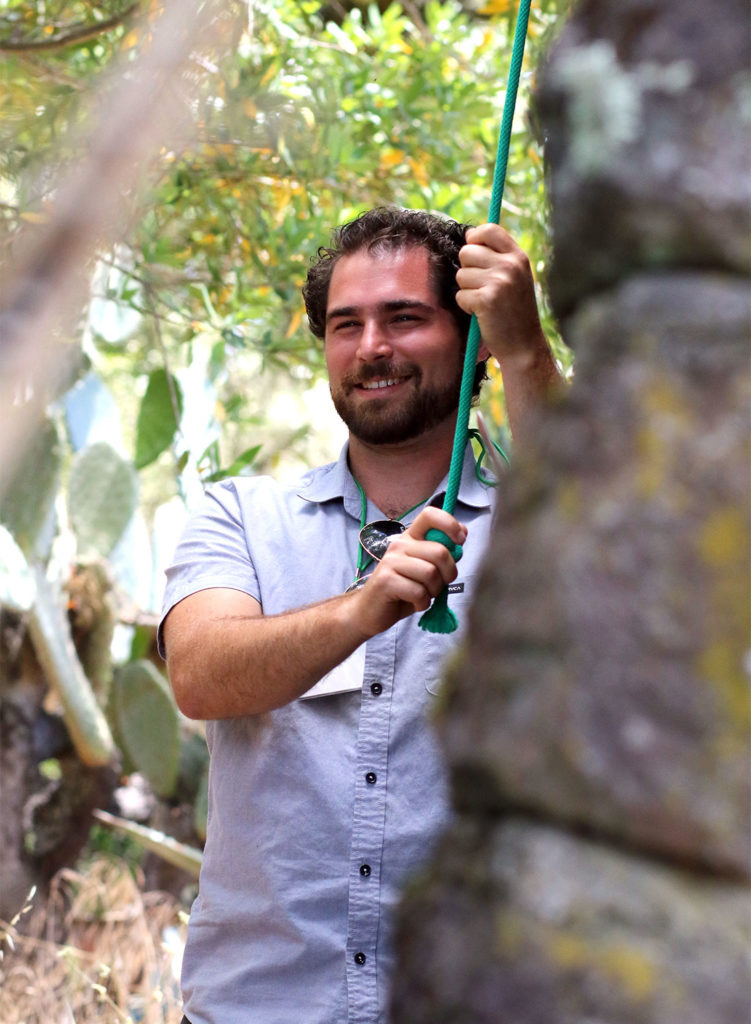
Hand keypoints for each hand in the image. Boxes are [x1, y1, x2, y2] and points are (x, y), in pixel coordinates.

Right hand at [351, 506, 466, 636]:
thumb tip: (464, 531)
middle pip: (439, 552)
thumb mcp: (425, 568)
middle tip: (438, 584)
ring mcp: (390, 561)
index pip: (430, 515)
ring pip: (431, 574)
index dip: (450, 524)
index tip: (459, 541)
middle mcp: (399, 545)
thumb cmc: (403, 590)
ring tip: (423, 595)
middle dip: (448, 574)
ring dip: (433, 591)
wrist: (371, 611)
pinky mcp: (386, 580)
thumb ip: (442, 551)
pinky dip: (423, 603)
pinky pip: (419, 592)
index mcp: (410, 537)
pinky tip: (414, 603)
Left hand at [456, 223, 546, 367]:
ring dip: (467, 290)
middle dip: (467, 270)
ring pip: (461, 275)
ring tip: (484, 303)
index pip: (488, 230)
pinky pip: (460, 295)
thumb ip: (498, 257)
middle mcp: (511, 265)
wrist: (524, 346)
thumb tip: (468, 236)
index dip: (474, 239)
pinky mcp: (486, 300)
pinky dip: (466, 307)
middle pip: (467, 252)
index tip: (474, 253)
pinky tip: (482, 314)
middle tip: (481, 287)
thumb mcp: (516, 278)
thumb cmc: (515, 312)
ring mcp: (499, 282)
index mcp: (519, 257)